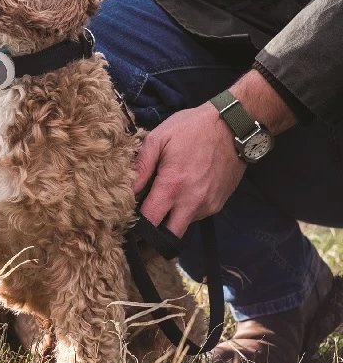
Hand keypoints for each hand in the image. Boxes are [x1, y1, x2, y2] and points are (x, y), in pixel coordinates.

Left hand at [132, 102, 246, 237]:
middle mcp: (192, 202)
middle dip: (156, 234)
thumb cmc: (192, 128)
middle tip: (146, 220)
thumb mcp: (159, 138)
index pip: (151, 221)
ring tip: (167, 196)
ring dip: (172, 217)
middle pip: (170, 236)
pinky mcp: (220, 203)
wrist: (233, 126)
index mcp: (173, 186)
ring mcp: (209, 205)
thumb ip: (141, 166)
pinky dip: (187, 209)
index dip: (138, 225)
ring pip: (184, 225)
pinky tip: (184, 190)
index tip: (130, 219)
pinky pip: (197, 215)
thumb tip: (129, 189)